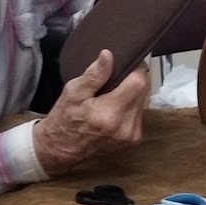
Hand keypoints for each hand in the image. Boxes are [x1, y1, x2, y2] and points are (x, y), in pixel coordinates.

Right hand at [34, 49, 150, 175]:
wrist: (61, 149)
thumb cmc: (64, 117)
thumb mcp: (73, 92)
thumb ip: (94, 75)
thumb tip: (109, 55)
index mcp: (109, 113)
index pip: (139, 82)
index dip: (135, 69)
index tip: (124, 64)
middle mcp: (125, 126)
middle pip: (144, 90)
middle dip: (134, 80)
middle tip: (116, 77)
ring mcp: (131, 135)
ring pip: (144, 101)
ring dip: (133, 93)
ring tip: (114, 92)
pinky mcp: (134, 139)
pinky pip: (140, 113)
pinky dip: (131, 105)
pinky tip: (116, 106)